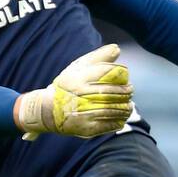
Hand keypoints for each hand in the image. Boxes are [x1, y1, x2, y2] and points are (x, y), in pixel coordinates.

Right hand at [15, 43, 133, 139]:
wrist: (48, 110)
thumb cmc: (67, 85)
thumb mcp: (78, 67)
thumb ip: (98, 57)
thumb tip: (117, 49)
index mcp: (80, 78)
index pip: (109, 74)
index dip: (122, 75)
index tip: (125, 77)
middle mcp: (81, 95)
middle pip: (114, 92)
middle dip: (126, 92)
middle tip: (129, 91)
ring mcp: (84, 113)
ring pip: (114, 110)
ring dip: (125, 108)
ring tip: (129, 106)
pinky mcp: (86, 128)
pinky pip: (109, 125)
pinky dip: (119, 121)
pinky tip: (122, 118)